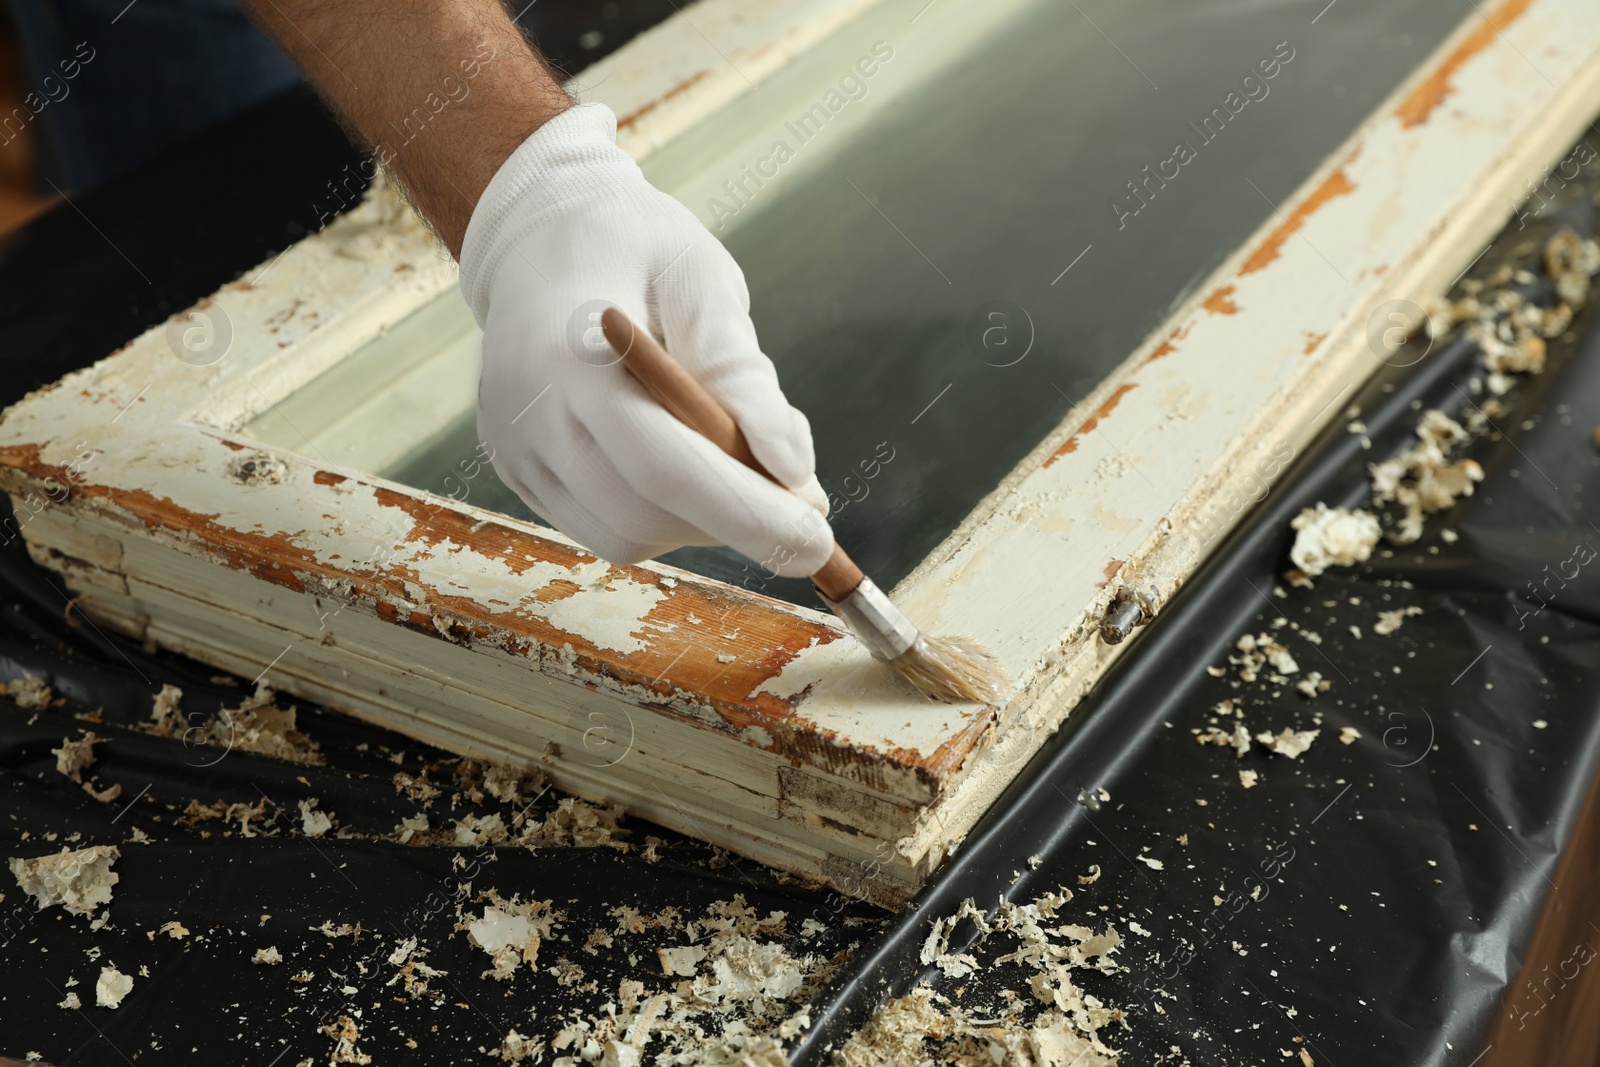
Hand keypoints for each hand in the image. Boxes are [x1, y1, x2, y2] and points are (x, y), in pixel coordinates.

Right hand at [460, 104, 832, 576]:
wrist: (536, 231)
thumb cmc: (633, 245)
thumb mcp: (702, 280)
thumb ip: (742, 372)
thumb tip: (792, 470)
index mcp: (568, 355)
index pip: (663, 466)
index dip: (745, 514)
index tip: (815, 539)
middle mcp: (527, 414)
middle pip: (642, 515)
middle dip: (732, 522)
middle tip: (800, 501)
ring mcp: (513, 449)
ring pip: (624, 536)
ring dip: (699, 522)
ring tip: (737, 465)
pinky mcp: (515, 469)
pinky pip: (602, 525)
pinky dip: (661, 515)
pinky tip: (687, 465)